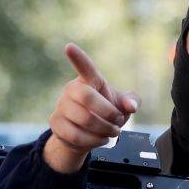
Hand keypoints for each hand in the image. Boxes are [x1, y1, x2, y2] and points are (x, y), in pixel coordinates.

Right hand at [44, 43, 139, 173]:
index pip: (84, 67)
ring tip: (111, 132)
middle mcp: (72, 90)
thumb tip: (132, 105)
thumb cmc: (105, 114)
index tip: (70, 47)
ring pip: (84, 120)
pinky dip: (94, 141)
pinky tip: (100, 139)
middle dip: (108, 113)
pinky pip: (76, 135)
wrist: (86, 135)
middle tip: (118, 122)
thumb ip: (130, 101)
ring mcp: (61, 106)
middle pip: (87, 97)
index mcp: (89, 81)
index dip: (78, 57)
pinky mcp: (56, 123)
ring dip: (104, 130)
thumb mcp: (120, 106)